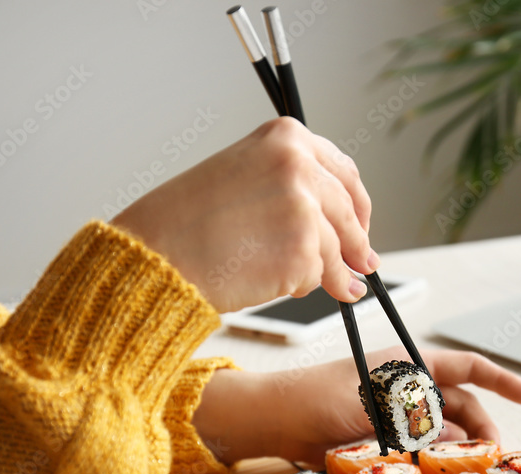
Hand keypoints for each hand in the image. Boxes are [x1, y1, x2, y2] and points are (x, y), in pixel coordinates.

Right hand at [112, 117, 378, 311]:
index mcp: (286, 137)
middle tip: (365, 262)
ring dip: (338, 274)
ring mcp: (304, 209)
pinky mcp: (303, 252)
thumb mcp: (240, 174)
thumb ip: (288, 184)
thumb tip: (330, 218)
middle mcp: (300, 165)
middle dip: (358, 242)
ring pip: (337, 248)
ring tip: (342, 289)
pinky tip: (283, 286)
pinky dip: (307, 286)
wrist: (155, 255)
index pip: (344, 172)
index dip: (357, 204)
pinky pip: (319, 276)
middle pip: (349, 211)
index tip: (361, 222)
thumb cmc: (184, 221)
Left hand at [191, 347, 520, 466]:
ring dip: (455, 452)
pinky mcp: (386, 438)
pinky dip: (431, 463)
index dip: (503, 380)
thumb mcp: (373, 407)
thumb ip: (417, 421)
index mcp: (410, 365)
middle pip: (462, 408)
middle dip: (481, 432)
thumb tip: (460, 439)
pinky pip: (421, 450)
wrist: (274, 420)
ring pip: (443, 434)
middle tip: (492, 460)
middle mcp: (410, 388)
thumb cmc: (316, 399)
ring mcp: (398, 413)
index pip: (468, 367)